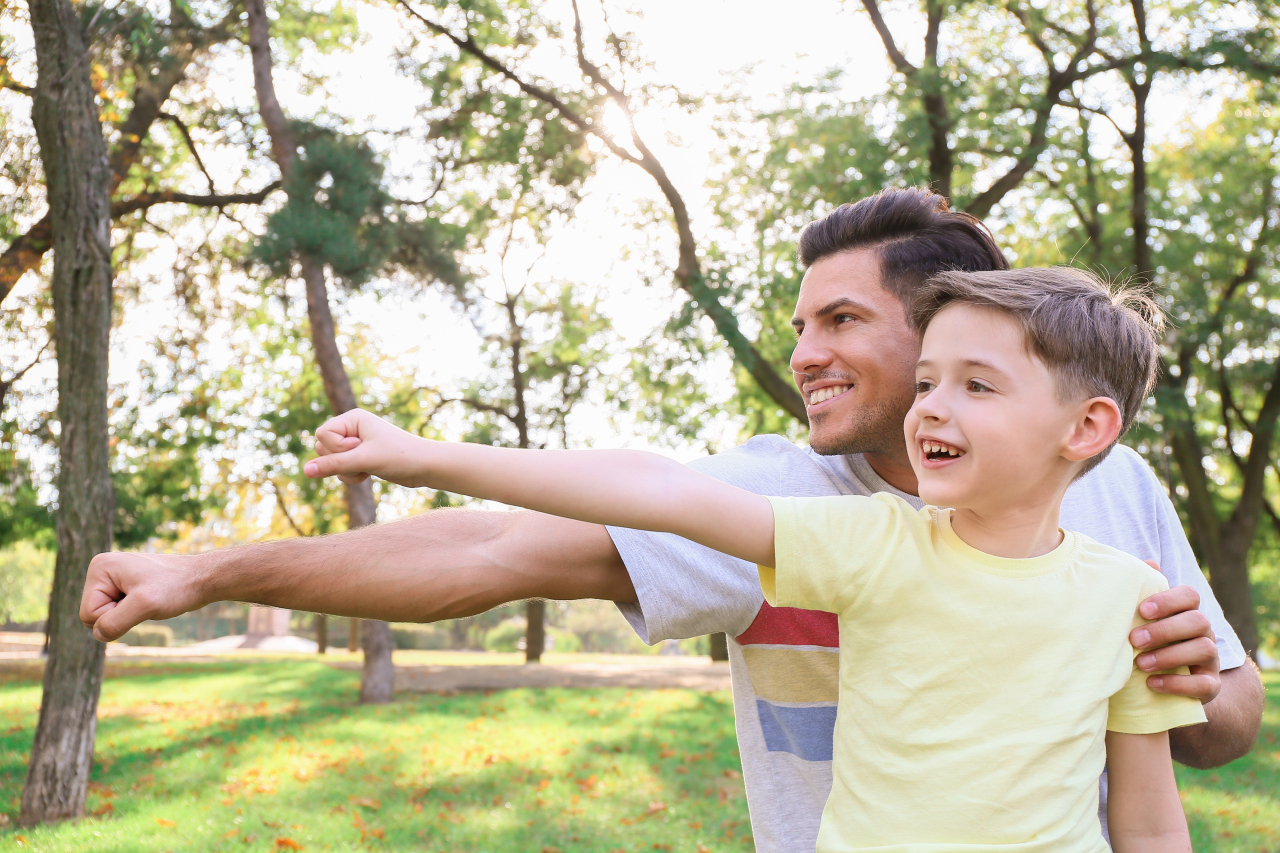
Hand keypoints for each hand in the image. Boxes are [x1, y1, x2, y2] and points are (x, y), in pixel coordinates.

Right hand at [80, 551, 207, 642]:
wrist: (202, 579)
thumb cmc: (177, 587)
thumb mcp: (144, 605)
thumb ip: (115, 622)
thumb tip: (98, 634)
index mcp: (99, 568)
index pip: (88, 614)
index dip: (115, 616)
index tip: (141, 600)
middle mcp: (102, 570)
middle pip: (93, 616)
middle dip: (121, 616)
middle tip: (146, 601)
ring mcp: (113, 579)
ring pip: (106, 617)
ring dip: (129, 616)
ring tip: (150, 599)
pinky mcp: (124, 587)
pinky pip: (118, 613)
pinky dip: (134, 613)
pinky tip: (151, 600)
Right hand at [303, 409, 428, 486]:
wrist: (425, 467)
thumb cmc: (399, 457)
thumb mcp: (364, 461)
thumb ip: (333, 465)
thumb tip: (305, 471)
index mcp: (353, 417)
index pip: (322, 434)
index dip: (336, 447)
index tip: (359, 448)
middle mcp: (352, 428)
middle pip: (322, 447)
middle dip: (341, 461)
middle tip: (365, 459)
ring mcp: (355, 443)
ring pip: (330, 461)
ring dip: (347, 471)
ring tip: (368, 468)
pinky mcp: (360, 457)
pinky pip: (340, 469)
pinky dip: (352, 476)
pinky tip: (369, 474)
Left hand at [1130, 579, 1219, 703]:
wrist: (1164, 679)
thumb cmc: (1148, 639)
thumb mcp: (1143, 617)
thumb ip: (1143, 591)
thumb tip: (1147, 562)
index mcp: (1187, 611)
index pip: (1189, 595)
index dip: (1169, 600)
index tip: (1142, 610)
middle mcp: (1204, 632)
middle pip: (1198, 621)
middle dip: (1165, 630)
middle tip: (1134, 639)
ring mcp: (1211, 659)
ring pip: (1205, 649)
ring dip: (1169, 656)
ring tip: (1140, 664)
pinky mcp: (1210, 685)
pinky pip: (1205, 684)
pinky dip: (1178, 684)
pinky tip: (1152, 684)